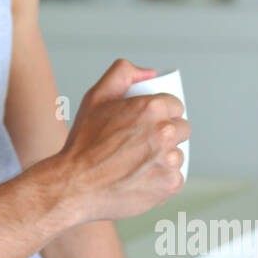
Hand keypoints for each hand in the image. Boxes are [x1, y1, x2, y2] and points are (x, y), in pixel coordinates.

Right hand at [50, 59, 189, 223]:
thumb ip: (122, 74)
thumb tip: (150, 73)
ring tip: (137, 163)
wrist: (75, 184)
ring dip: (164, 157)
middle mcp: (164, 132)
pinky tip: (140, 178)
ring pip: (178, 154)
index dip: (162, 113)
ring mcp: (170, 160)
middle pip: (182, 129)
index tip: (148, 123)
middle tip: (141, 143)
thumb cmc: (83, 143)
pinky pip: (175, 178)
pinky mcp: (170, 184)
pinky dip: (161, 179)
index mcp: (151, 108)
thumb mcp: (95, 98)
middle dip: (166, 133)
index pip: (175, 106)